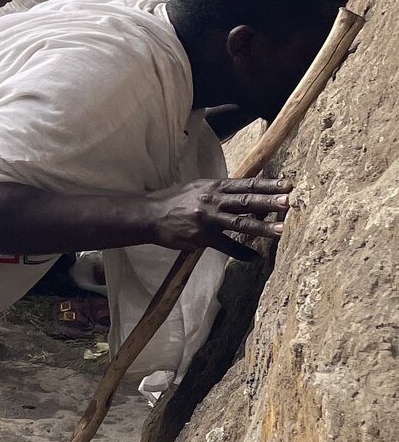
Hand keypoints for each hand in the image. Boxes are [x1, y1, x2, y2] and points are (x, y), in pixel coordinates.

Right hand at [148, 176, 293, 259]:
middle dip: (269, 202)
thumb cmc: (177, 200)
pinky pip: (226, 246)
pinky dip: (242, 253)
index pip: (245, 184)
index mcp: (214, 186)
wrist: (151, 215)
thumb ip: (221, 191)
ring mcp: (208, 219)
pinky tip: (255, 258)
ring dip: (262, 227)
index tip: (286, 184)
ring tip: (281, 230)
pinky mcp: (202, 237)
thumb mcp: (199, 188)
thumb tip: (245, 191)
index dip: (267, 184)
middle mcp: (212, 201)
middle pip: (245, 201)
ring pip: (239, 223)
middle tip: (289, 202)